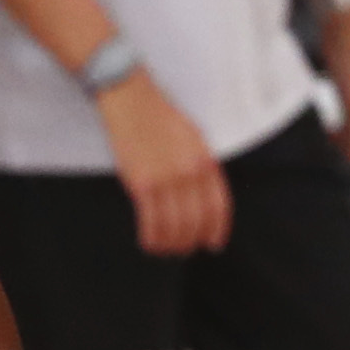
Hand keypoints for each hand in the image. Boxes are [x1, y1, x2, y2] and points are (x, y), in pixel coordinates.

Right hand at [99, 71, 232, 255]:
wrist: (132, 99)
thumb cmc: (160, 116)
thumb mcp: (192, 137)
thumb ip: (200, 165)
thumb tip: (202, 197)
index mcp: (205, 160)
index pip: (218, 206)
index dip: (217, 229)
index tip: (214, 243)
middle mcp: (189, 172)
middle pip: (196, 221)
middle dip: (192, 241)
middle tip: (185, 250)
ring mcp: (166, 179)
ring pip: (174, 226)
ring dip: (171, 244)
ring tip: (166, 250)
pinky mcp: (142, 183)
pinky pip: (151, 221)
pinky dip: (152, 238)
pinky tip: (149, 243)